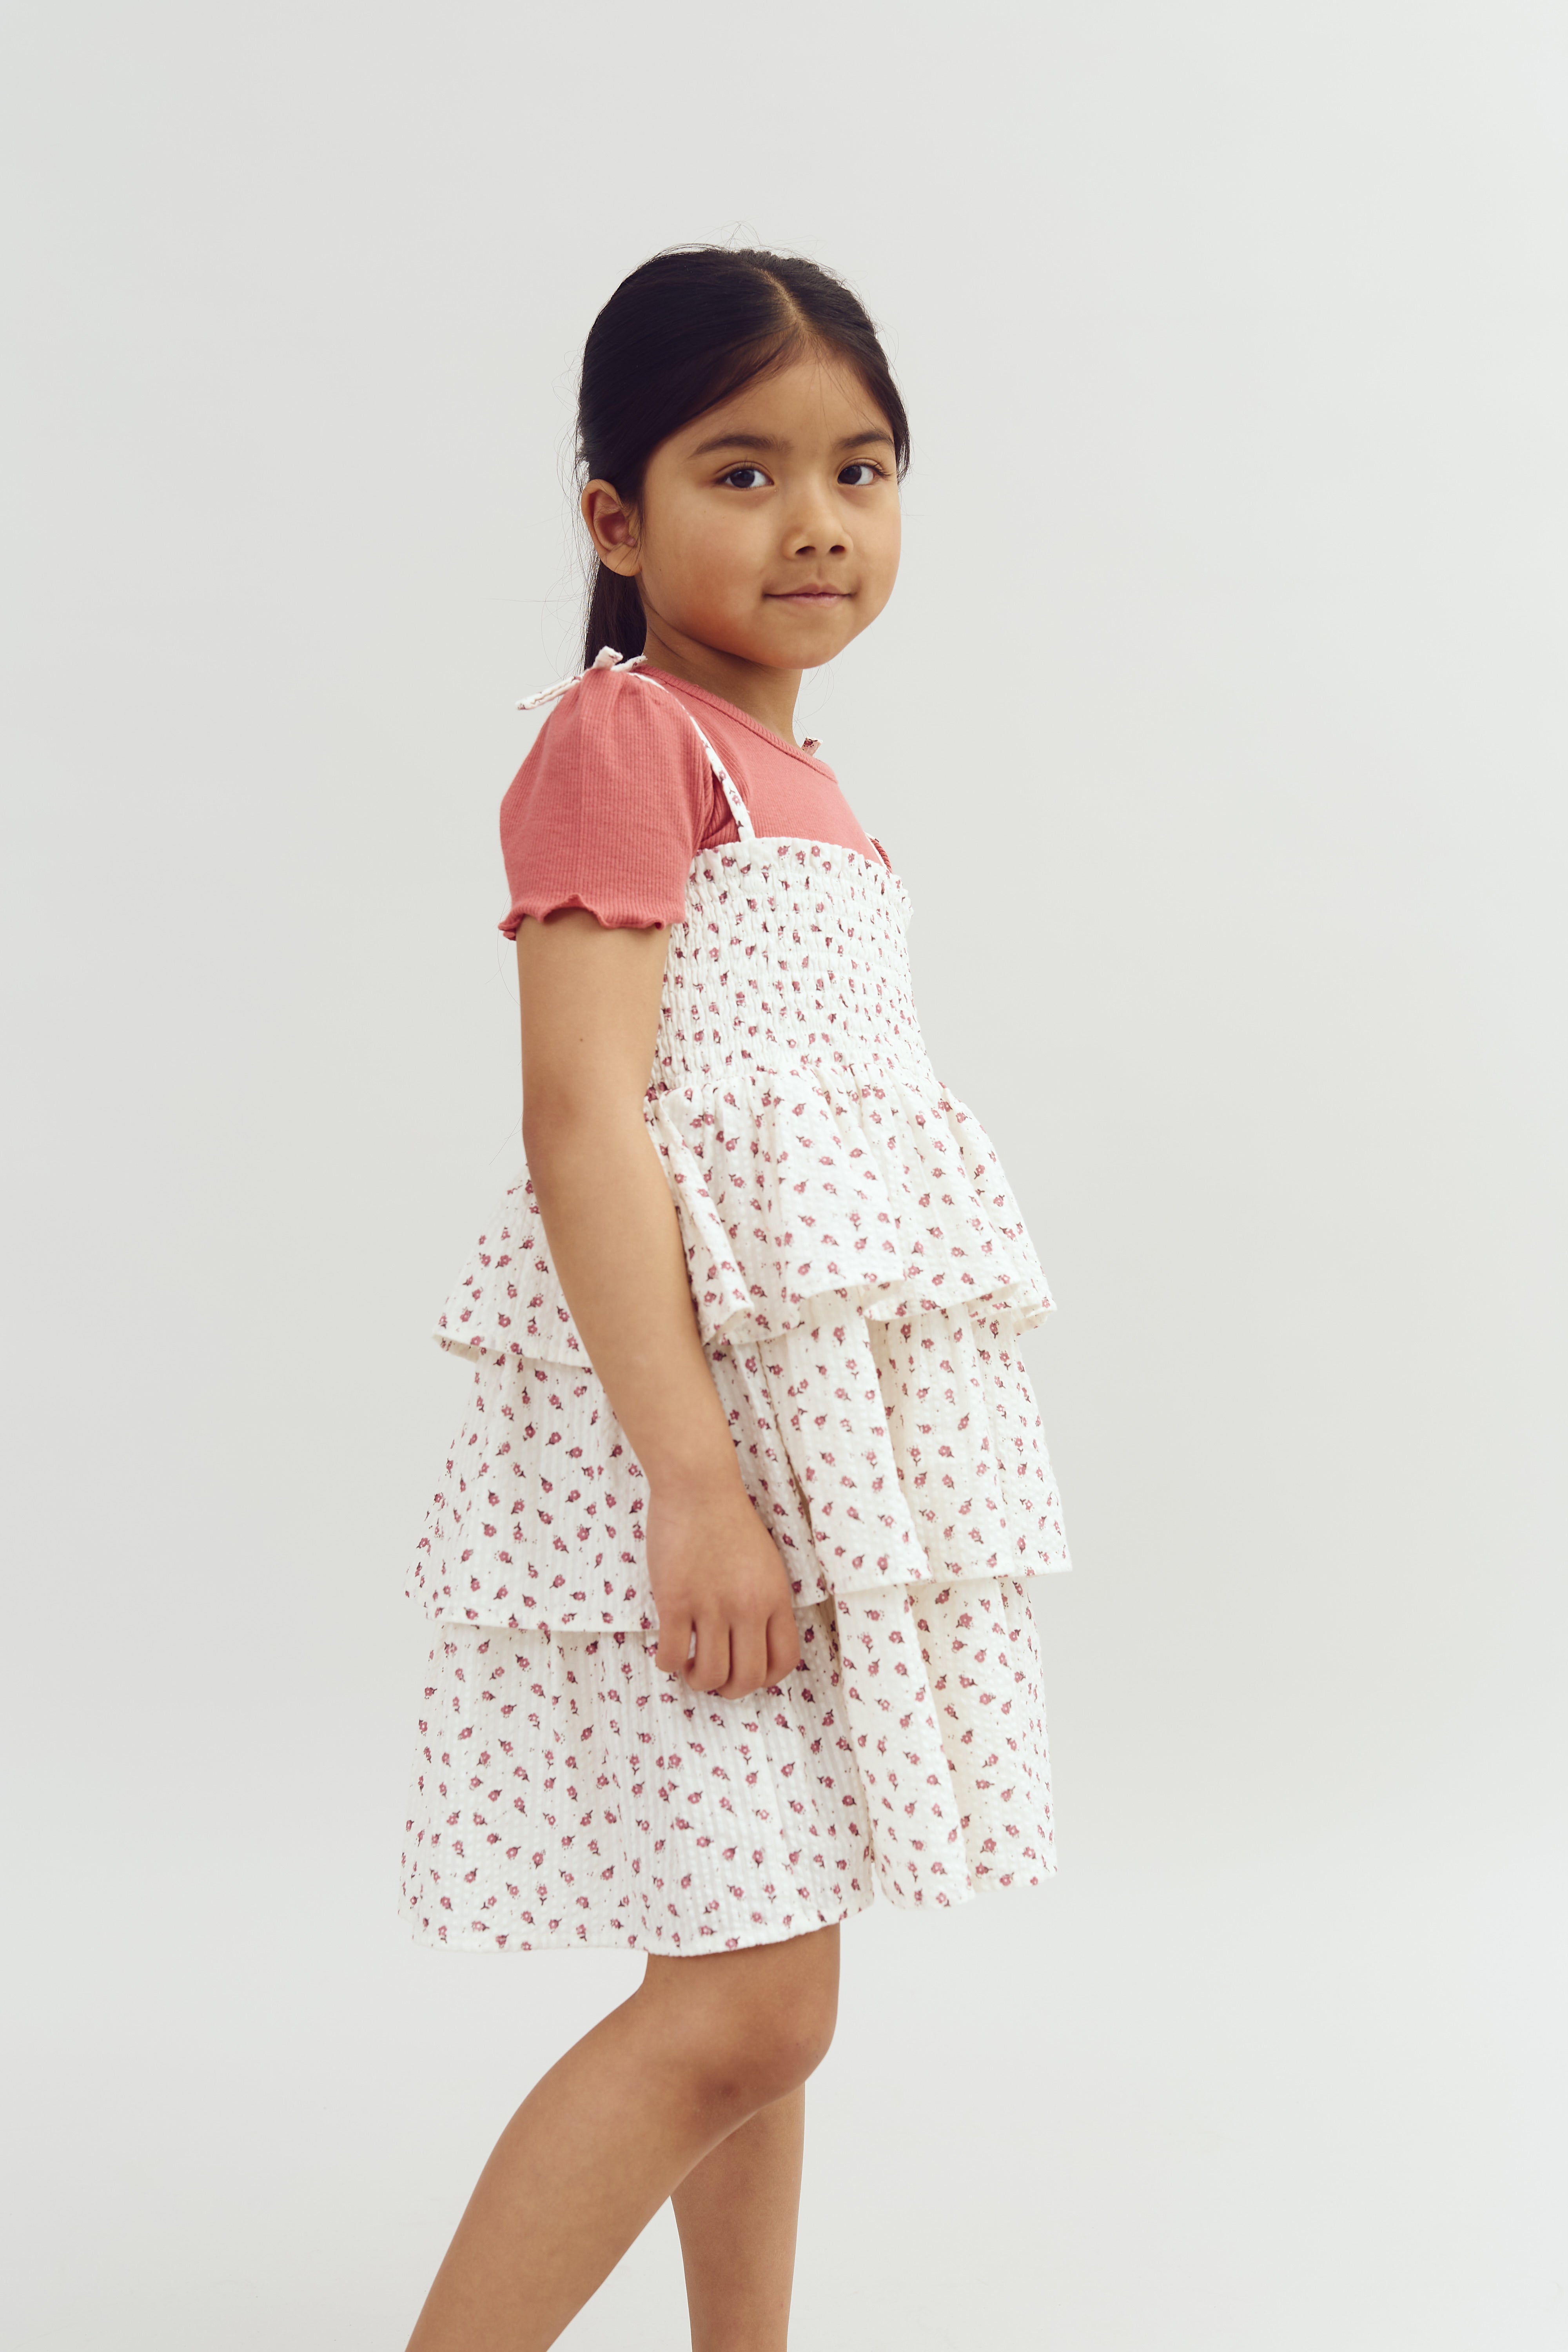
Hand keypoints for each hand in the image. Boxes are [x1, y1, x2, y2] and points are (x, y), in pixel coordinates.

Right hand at [647, 1475, 801, 1698]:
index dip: (766, 1678)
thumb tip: (753, 1638)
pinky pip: (672, 1654)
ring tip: (690, 1666)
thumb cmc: (729, 1520)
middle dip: (730, 1689)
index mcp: (774, 1597)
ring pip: (710, 1674)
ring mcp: (711, 1606)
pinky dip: (668, 1663)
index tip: (748, 1674)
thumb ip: (764, 1600)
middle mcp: (748, 1607)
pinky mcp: (676, 1601)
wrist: (699, 1488)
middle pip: (748, 1677)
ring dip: (698, 1680)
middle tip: (715, 1677)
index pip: (784, 1660)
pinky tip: (666, 1653)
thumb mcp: (766, 1562)